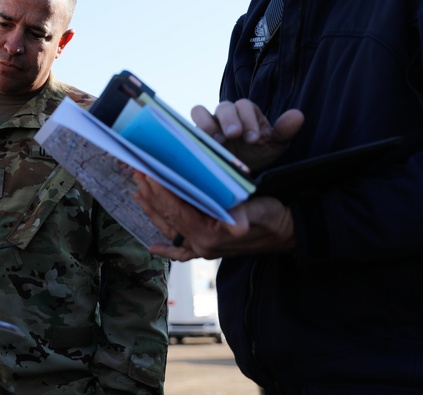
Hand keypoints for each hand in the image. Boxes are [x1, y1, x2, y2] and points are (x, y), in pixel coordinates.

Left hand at [133, 172, 294, 259]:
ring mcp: (202, 248)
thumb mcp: (259, 211)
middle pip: (169, 215)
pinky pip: (181, 251)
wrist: (287, 234)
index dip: (160, 191)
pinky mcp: (206, 249)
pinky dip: (167, 249)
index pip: (177, 209)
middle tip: (136, 171)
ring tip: (137, 191)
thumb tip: (237, 224)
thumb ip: (244, 216)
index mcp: (210, 234)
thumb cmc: (272, 218)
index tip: (146, 172)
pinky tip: (153, 247)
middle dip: (151, 193)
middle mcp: (201, 244)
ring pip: (169, 228)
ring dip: (151, 210)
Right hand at [191, 100, 303, 171]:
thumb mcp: (275, 144)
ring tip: (217, 141)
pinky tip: (203, 146)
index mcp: (246, 112)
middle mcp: (226, 114)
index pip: (245, 106)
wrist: (242, 171)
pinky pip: (188, 126)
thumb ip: (285, 130)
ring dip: (207, 124)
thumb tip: (298, 115)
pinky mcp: (195, 135)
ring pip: (200, 111)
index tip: (254, 139)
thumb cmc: (259, 153)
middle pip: (224, 106)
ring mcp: (209, 123)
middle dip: (229, 120)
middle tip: (235, 135)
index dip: (248, 119)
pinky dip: (194, 132)